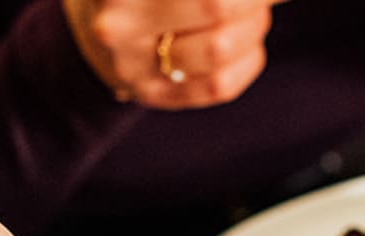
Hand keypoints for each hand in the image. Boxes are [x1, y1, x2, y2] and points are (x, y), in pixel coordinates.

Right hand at [62, 0, 279, 108]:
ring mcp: (136, 69)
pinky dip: (249, 58)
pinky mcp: (158, 97)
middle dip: (253, 0)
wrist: (111, 26)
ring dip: (253, 25)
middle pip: (217, 6)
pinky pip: (221, 85)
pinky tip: (247, 44)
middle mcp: (120, 27)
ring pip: (222, 49)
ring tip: (252, 13)